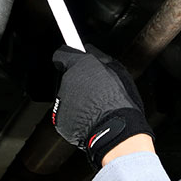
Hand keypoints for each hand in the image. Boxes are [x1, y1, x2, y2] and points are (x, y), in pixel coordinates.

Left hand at [51, 45, 153, 167]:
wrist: (116, 131)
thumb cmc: (120, 102)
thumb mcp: (118, 70)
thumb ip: (99, 56)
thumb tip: (89, 49)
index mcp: (79, 66)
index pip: (62, 53)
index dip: (68, 55)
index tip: (69, 54)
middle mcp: (66, 82)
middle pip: (67, 77)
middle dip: (79, 82)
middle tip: (97, 90)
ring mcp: (61, 102)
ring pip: (68, 97)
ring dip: (78, 100)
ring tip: (97, 108)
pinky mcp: (59, 120)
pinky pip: (67, 114)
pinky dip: (76, 116)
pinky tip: (91, 119)